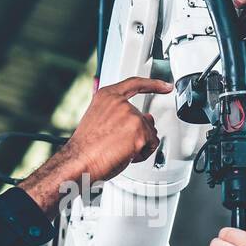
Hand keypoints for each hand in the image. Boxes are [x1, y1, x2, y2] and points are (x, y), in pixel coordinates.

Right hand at [17, 77, 169, 216]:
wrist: (80, 162)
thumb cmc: (86, 148)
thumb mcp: (100, 122)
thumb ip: (121, 115)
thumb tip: (147, 117)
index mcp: (107, 97)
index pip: (134, 84)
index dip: (152, 84)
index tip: (165, 85)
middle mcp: (120, 103)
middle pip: (144, 119)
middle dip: (137, 135)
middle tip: (119, 145)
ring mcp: (130, 115)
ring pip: (149, 132)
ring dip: (139, 145)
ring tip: (120, 150)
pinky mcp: (138, 130)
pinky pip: (152, 144)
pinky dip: (143, 154)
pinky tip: (127, 155)